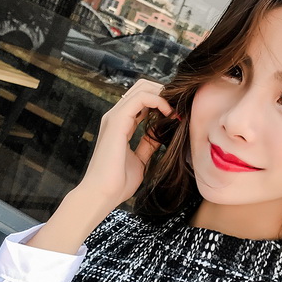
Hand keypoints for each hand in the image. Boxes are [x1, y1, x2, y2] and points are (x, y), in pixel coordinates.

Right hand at [75, 79, 176, 209]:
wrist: (103, 194)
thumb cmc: (118, 182)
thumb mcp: (140, 160)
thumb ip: (148, 144)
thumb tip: (160, 134)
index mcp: (120, 125)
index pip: (141, 100)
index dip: (161, 102)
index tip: (177, 114)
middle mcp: (116, 117)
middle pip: (141, 88)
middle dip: (163, 93)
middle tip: (179, 108)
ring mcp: (115, 117)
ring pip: (141, 88)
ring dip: (163, 95)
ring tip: (176, 110)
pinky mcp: (117, 121)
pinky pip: (140, 98)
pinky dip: (158, 101)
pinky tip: (168, 113)